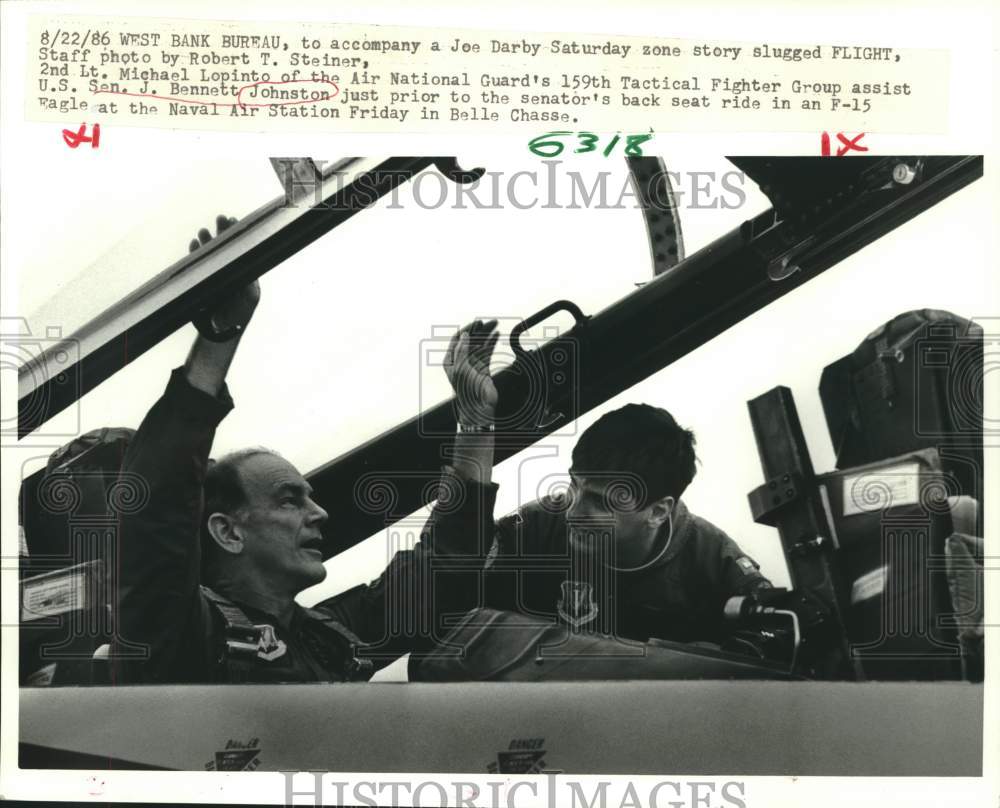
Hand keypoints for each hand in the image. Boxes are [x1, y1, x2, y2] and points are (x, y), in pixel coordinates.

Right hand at [189, 215, 259, 334]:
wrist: (219, 332)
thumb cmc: (237, 316)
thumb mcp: (248, 299)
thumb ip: (249, 285)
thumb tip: (250, 271)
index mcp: (243, 273)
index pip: (241, 248)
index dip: (237, 234)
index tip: (234, 220)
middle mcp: (229, 271)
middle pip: (227, 247)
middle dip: (224, 232)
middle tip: (222, 218)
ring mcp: (214, 275)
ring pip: (211, 254)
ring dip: (208, 242)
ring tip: (204, 232)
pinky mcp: (201, 281)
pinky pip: (197, 264)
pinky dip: (196, 254)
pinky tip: (195, 244)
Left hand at [444, 319, 499, 425]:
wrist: (478, 407)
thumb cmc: (466, 390)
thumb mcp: (461, 368)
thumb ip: (462, 350)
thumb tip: (465, 335)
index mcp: (451, 360)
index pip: (457, 339)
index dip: (467, 330)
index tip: (477, 323)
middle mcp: (460, 360)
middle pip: (470, 339)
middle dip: (479, 330)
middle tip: (490, 322)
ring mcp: (472, 363)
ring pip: (480, 344)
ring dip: (487, 334)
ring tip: (495, 325)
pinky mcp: (483, 367)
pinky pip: (487, 351)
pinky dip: (492, 342)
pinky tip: (497, 335)